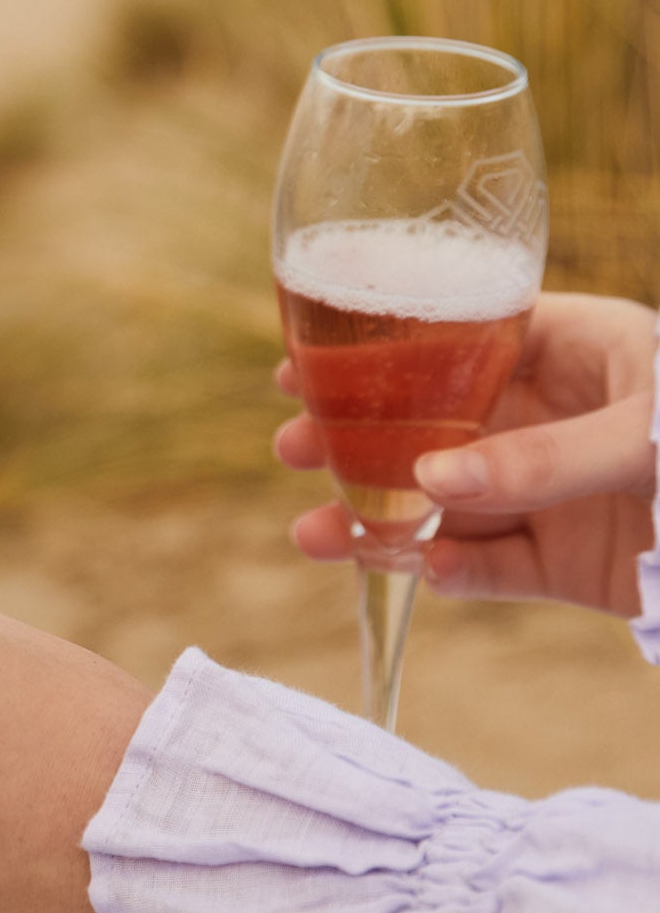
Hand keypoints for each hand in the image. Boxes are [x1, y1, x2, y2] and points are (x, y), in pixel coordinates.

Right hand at [278, 291, 656, 615]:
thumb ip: (543, 459)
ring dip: (379, 519)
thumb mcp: (652, 435)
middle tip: (290, 446)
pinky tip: (406, 570)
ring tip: (314, 532)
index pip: (466, 338)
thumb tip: (428, 483)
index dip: (385, 350)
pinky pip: (490, 569)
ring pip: (448, 505)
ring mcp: (561, 496)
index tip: (307, 362)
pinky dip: (445, 574)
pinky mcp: (570, 567)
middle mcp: (562, 421)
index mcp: (588, 352)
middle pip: (438, 426)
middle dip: (362, 438)